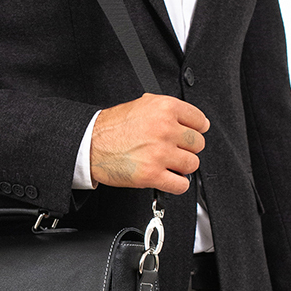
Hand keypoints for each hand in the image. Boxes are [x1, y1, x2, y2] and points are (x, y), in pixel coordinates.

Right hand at [90, 93, 208, 193]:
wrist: (90, 144)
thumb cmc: (112, 127)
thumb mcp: (141, 105)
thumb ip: (167, 110)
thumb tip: (190, 120)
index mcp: (164, 108)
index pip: (200, 121)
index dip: (196, 129)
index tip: (191, 134)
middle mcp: (164, 129)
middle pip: (198, 144)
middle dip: (187, 148)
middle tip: (174, 149)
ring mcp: (159, 153)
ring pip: (192, 164)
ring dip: (182, 166)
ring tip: (168, 163)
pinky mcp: (152, 175)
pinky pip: (181, 185)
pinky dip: (177, 184)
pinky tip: (168, 177)